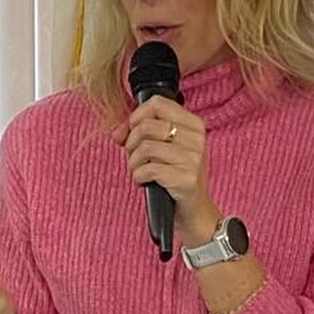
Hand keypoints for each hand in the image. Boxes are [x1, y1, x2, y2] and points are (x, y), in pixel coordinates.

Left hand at [114, 97, 219, 246]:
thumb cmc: (177, 176)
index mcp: (193, 125)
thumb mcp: (163, 149)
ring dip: (133, 163)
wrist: (194, 211)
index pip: (157, 103)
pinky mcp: (186, 178)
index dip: (136, 116)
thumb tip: (116, 132)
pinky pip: (148, 169)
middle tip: (135, 158)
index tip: (131, 131)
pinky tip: (145, 181)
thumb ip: (139, 134)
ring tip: (139, 171)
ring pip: (145, 147)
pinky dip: (138, 176)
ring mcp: (193, 159)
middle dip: (131, 143)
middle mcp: (196, 139)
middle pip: (146, 126)